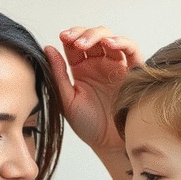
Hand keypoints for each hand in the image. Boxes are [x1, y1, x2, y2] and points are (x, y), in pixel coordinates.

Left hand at [44, 26, 142, 153]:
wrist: (110, 145)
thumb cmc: (89, 126)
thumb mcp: (67, 101)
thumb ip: (58, 75)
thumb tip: (48, 48)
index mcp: (82, 70)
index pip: (75, 44)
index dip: (70, 36)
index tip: (62, 37)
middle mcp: (100, 65)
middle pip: (93, 36)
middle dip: (82, 34)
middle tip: (72, 40)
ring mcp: (117, 67)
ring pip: (111, 38)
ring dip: (98, 36)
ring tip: (85, 44)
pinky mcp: (133, 72)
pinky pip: (131, 50)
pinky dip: (121, 42)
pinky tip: (109, 44)